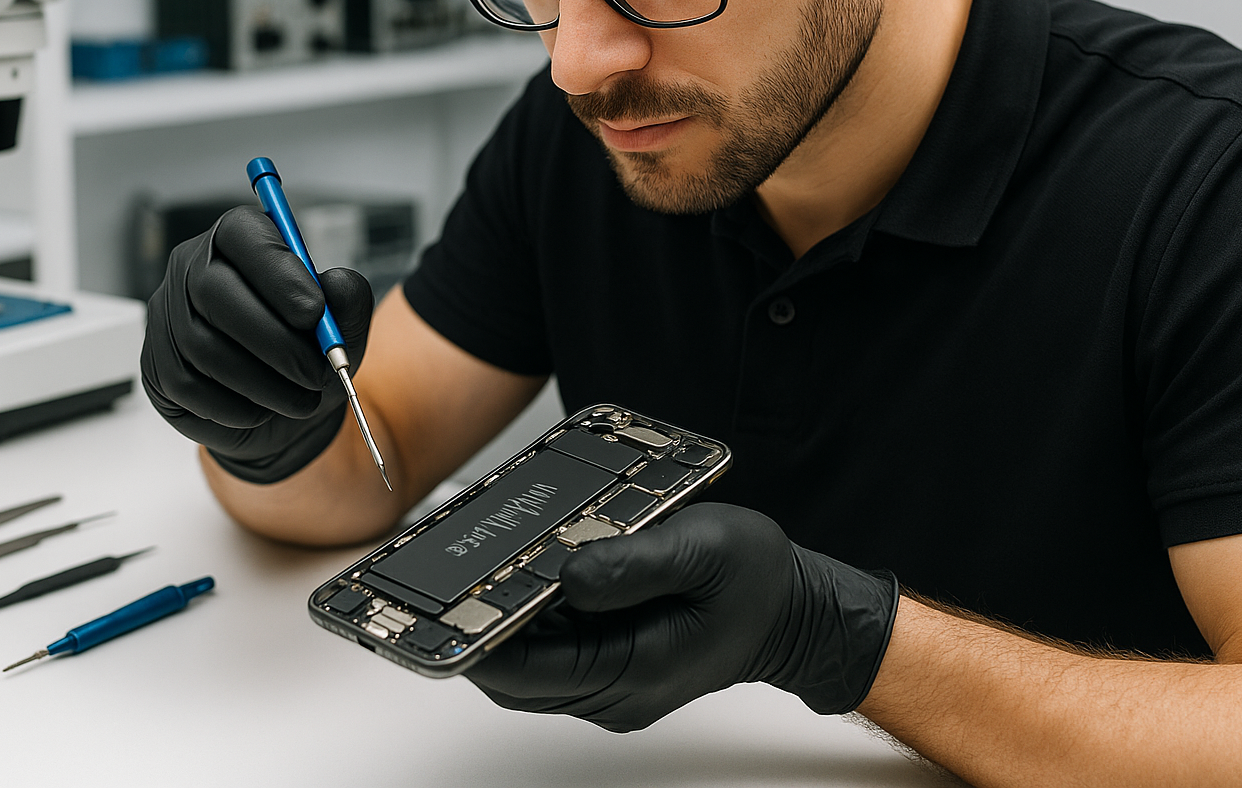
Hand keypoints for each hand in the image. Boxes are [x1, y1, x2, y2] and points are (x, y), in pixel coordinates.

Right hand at [141, 206, 374, 482]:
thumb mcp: (343, 329)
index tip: (314, 312)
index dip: (278, 272)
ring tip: (301, 399)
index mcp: (238, 241)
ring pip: (203, 346)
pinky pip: (189, 386)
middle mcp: (191, 269)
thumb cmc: (307, 356)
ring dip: (263, 382)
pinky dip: (236, 407)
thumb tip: (336, 283)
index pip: (242, 233)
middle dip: (274, 339)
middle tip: (316, 372)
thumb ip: (348, 301)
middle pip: (213, 290)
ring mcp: (165, 317)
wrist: (283, 414)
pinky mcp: (155, 366)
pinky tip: (263, 410)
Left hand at [465, 502, 897, 731]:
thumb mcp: (700, 550)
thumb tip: (564, 572)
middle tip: (451, 581)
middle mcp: (616, 692)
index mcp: (634, 669)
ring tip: (484, 573)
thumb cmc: (757, 581)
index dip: (478, 643)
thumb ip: (631, 562)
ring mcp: (614, 686)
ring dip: (504, 628)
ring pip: (531, 668)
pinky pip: (554, 657)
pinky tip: (528, 580)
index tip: (444, 610)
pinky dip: (532, 625)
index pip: (528, 672)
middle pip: (517, 677)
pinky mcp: (614, 668)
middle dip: (480, 634)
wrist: (797, 614)